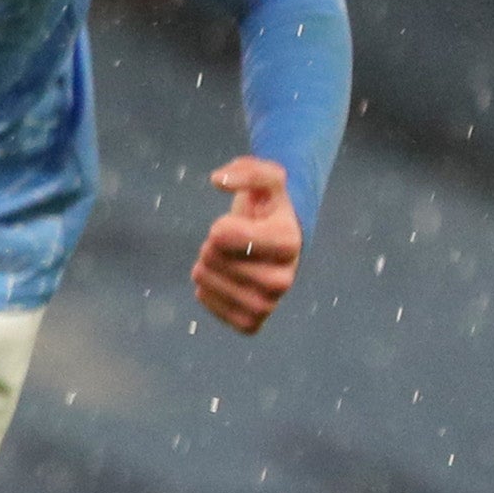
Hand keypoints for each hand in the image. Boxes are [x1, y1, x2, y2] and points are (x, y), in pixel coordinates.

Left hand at [191, 157, 300, 333]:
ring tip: (226, 261)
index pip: (222, 235)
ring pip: (206, 283)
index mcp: (288, 242)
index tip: (236, 225)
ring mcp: (269, 303)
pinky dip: (206, 292)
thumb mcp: (266, 178)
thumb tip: (218, 180)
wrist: (278, 244)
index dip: (220, 226)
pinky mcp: (252, 322)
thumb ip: (246, 170)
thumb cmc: (268, 208)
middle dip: (211, 245)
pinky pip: (209, 306)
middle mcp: (284, 279)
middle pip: (211, 258)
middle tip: (232, 244)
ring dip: (205, 268)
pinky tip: (223, 281)